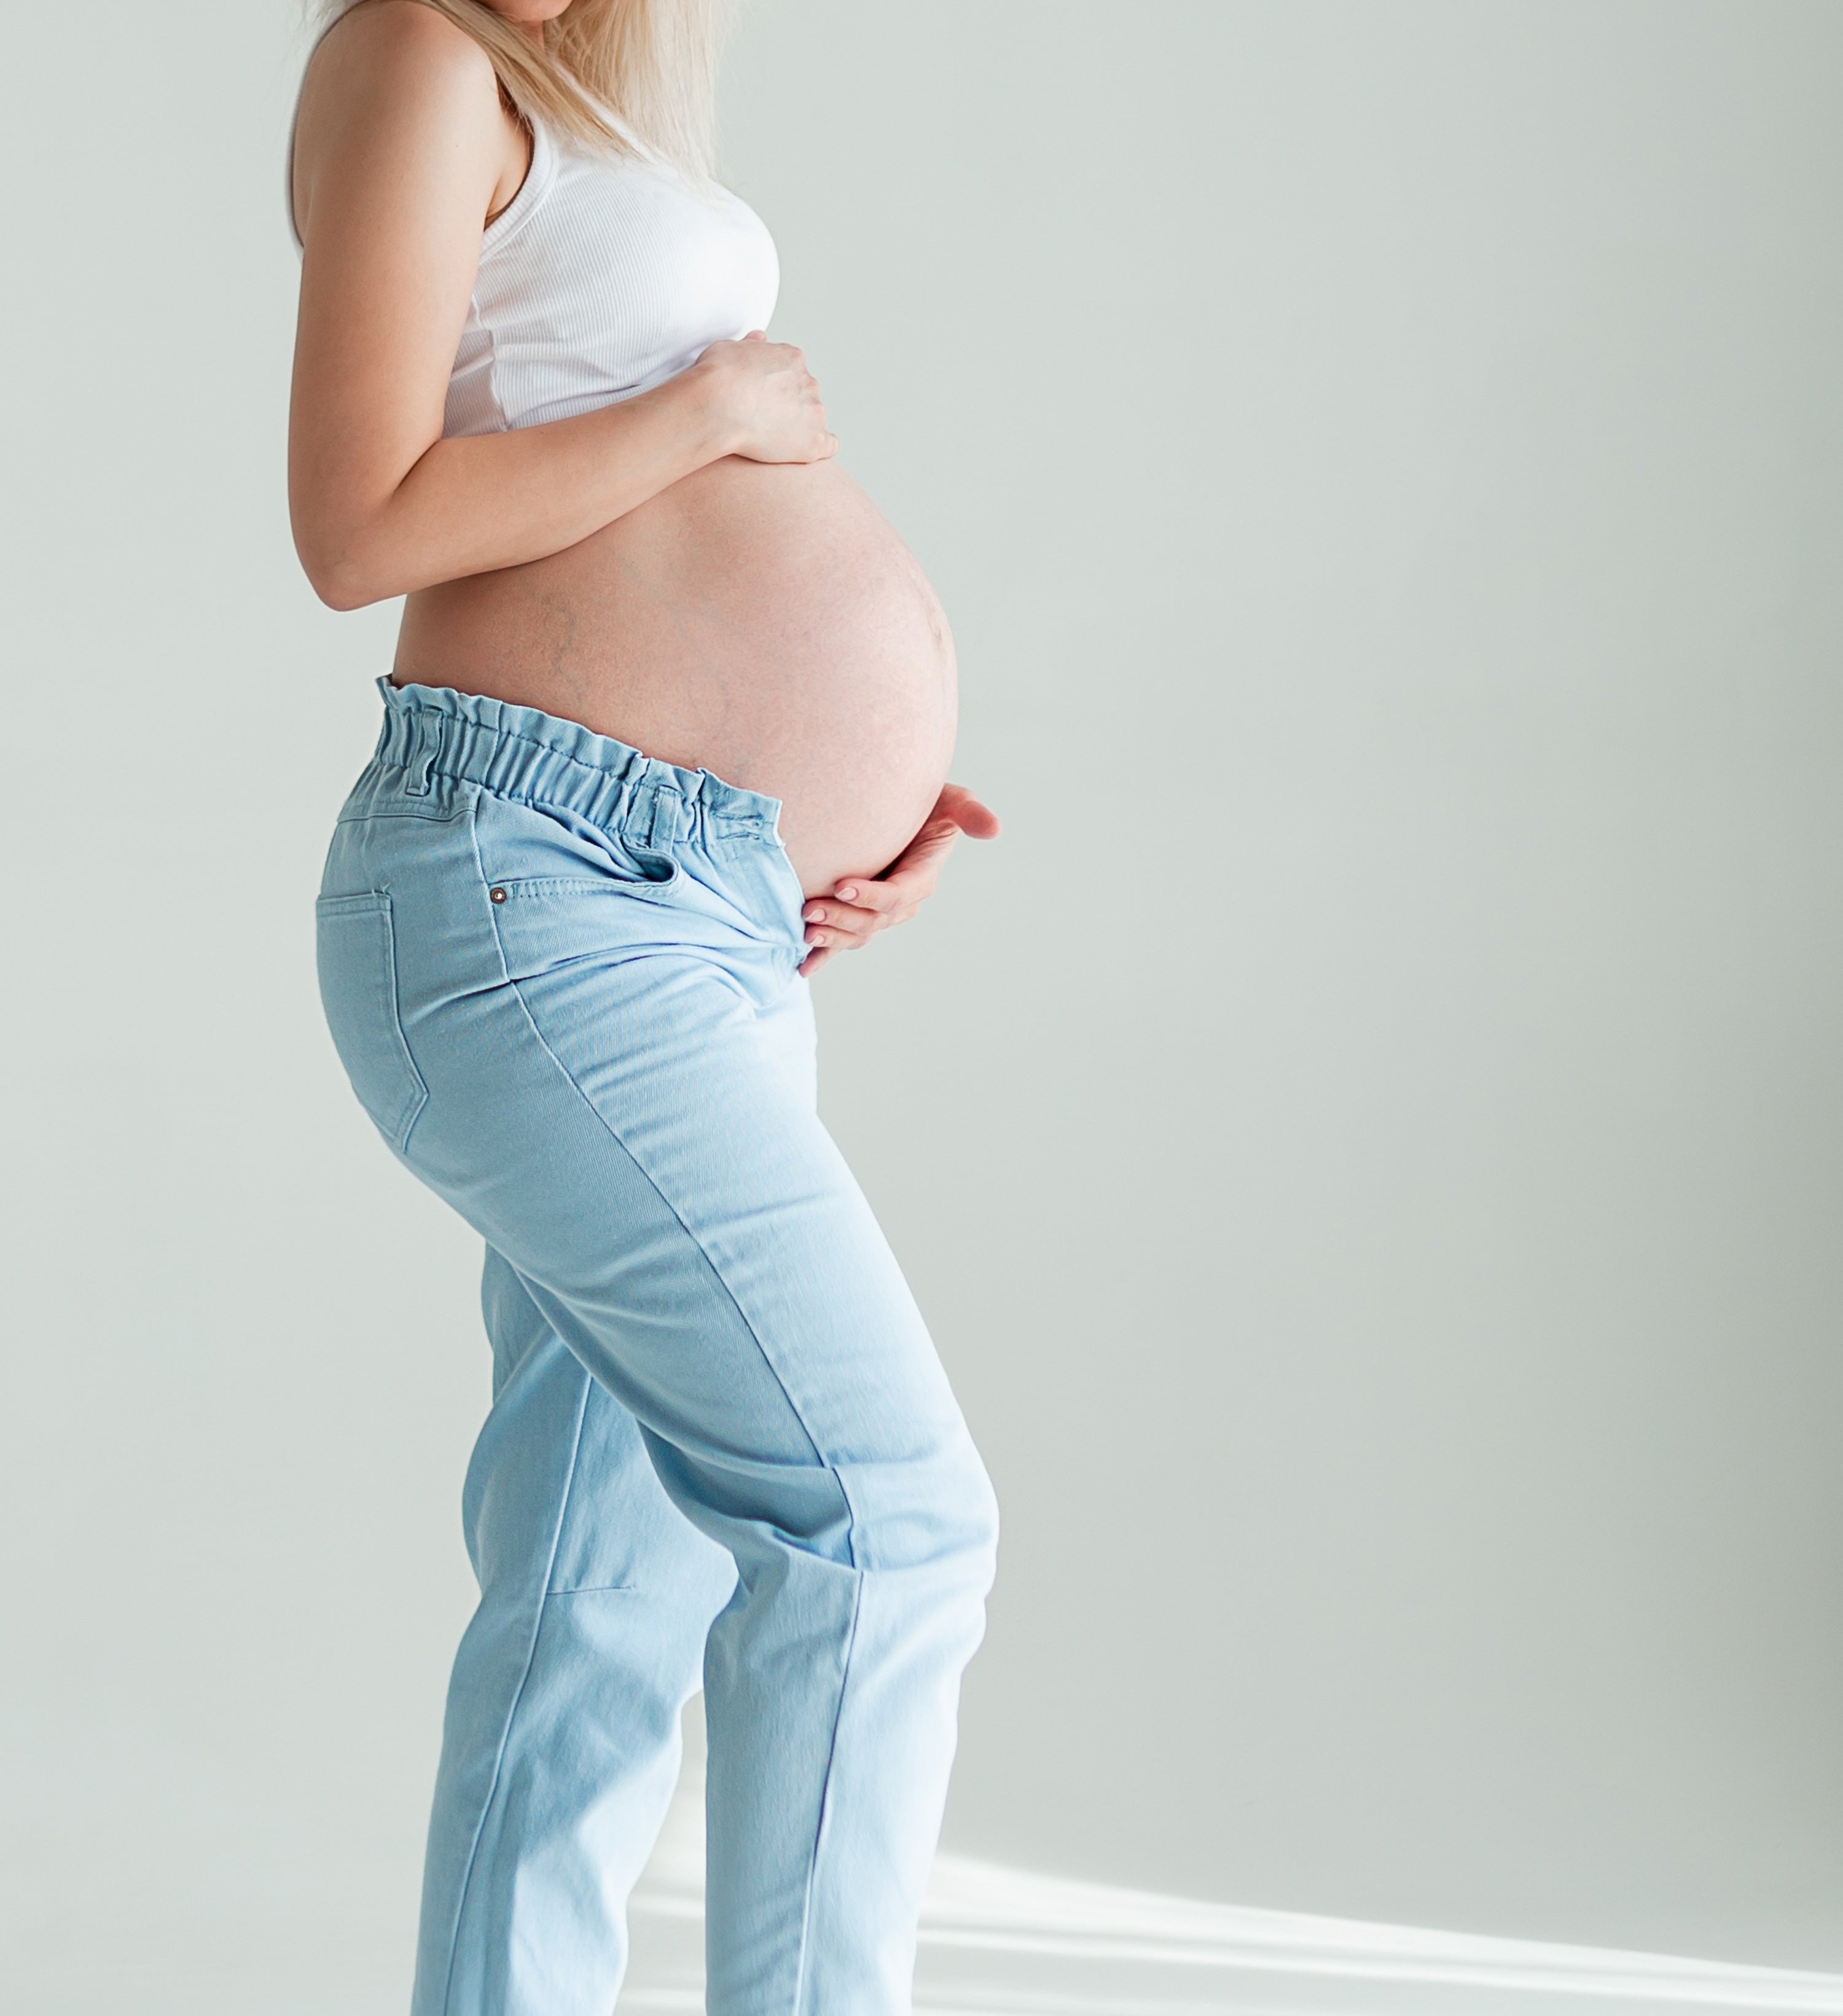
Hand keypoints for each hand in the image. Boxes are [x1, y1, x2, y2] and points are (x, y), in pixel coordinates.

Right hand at [695, 331, 836, 464]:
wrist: (718, 406)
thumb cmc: (718, 378)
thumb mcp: (729, 348)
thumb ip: (749, 346)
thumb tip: (759, 340)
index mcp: (792, 359)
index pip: (794, 372)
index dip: (777, 387)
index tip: (763, 397)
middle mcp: (808, 382)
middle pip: (806, 396)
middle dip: (789, 407)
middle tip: (764, 419)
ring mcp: (814, 412)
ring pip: (815, 420)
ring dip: (799, 428)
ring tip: (771, 438)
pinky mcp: (813, 440)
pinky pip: (827, 446)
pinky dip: (817, 449)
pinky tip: (801, 452)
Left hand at [799, 785, 1000, 975]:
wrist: (899, 811)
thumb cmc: (925, 803)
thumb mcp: (952, 801)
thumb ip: (969, 813)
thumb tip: (995, 828)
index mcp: (921, 877)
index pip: (898, 894)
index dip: (872, 895)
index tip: (842, 886)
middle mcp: (901, 901)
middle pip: (873, 920)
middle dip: (841, 918)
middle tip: (809, 908)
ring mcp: (879, 912)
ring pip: (857, 934)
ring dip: (831, 937)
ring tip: (804, 930)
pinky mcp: (858, 914)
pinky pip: (843, 940)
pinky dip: (823, 956)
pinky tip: (803, 966)